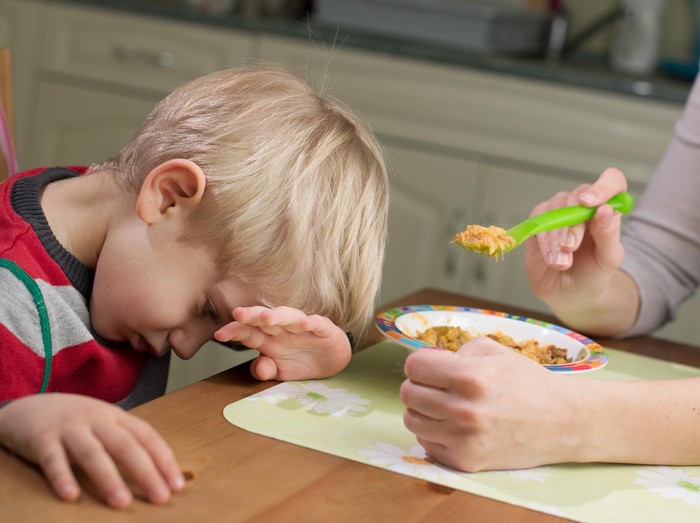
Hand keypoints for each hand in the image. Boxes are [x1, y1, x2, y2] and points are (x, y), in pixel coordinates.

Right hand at [0, 394, 183, 508]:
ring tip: (122, 502)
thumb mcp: (104, 424)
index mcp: (115, 416)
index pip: (146, 436)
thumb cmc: (75, 422)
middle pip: (125, 445)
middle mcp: (96, 419)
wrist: (28, 406)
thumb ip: (125, 442)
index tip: (176, 484)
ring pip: (92, 453)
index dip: (163, 459)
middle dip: (145, 471)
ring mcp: (69, 428)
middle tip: (160, 497)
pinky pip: (52, 460)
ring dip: (108, 478)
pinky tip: (71, 496)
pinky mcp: (42, 439)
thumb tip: (157, 473)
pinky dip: (62, 477)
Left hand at [214, 306, 351, 380]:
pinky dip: (312, 322)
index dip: (234, 331)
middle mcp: (282, 329)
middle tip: (238, 314)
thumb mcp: (280, 372)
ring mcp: (302, 327)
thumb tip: (258, 368)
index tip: (219, 334)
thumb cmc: (301, 362)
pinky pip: (317, 323)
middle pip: (264, 319)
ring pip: (289, 317)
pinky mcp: (323, 328)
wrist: (331, 360)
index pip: (248, 332)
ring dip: (278, 316)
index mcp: (268, 339)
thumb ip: (266, 370)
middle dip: (252, 315)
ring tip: (267, 318)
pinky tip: (306, 324)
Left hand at [400, 337, 585, 471]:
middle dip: (420, 385)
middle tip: (438, 385)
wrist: (562, 422)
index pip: (414, 366)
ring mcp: (463, 439)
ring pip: (411, 419)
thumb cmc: (526, 382)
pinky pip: (426, 442)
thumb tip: (426, 361)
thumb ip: (455, 351)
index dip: (420, 363)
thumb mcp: (493, 351)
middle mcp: (464, 410)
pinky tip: (453, 425)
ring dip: (423, 409)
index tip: (431, 366)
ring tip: (444, 404)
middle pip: (408, 393)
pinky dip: (434, 431)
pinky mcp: (464, 461)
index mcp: (470, 377)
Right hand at [524, 168, 631, 330]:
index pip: (611, 181)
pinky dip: (544, 242)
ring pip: (555, 209)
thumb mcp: (608, 260)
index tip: (590, 203)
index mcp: (607, 209)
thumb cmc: (593, 275)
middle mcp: (582, 205)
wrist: (569, 295)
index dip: (602, 187)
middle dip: (572, 225)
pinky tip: (551, 259)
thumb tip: (605, 209)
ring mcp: (559, 212)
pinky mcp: (538, 222)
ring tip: (561, 263)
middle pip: (577, 197)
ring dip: (556, 238)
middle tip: (570, 249)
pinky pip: (538, 221)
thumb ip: (609, 235)